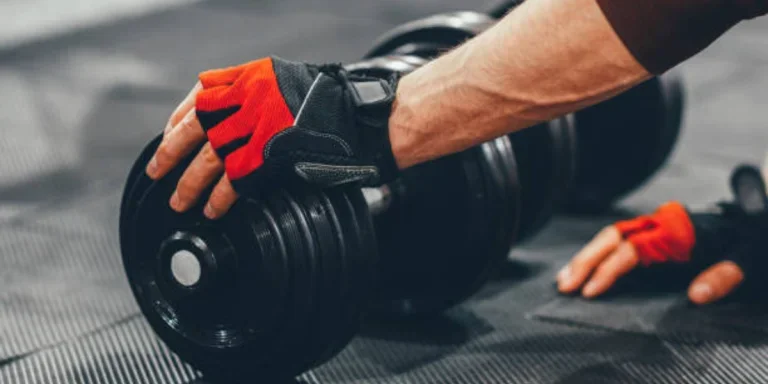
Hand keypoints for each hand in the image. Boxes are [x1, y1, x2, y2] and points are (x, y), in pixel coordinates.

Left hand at [144, 57, 400, 218]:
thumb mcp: (284, 80)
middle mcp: (246, 100)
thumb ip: (252, 89)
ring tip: (180, 201)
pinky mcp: (268, 157)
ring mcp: (256, 129)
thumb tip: (222, 107)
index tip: (168, 134)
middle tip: (157, 170)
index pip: (198, 97)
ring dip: (190, 183)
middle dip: (171, 153)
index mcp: (248, 78)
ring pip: (209, 159)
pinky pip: (234, 180)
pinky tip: (212, 209)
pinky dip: (220, 197)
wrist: (361, 115)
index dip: (178, 119)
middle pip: (195, 129)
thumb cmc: (330, 99)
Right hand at [556, 225, 744, 304]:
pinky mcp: (648, 232)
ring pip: (608, 237)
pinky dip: (595, 254)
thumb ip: (723, 276)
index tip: (590, 292)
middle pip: (611, 238)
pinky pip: (615, 240)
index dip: (608, 270)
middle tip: (564, 286)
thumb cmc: (743, 243)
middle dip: (584, 261)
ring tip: (563, 280)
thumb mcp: (745, 260)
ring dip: (584, 257)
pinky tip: (581, 269)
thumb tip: (697, 295)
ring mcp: (651, 225)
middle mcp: (657, 224)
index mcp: (676, 231)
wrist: (748, 222)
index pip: (631, 249)